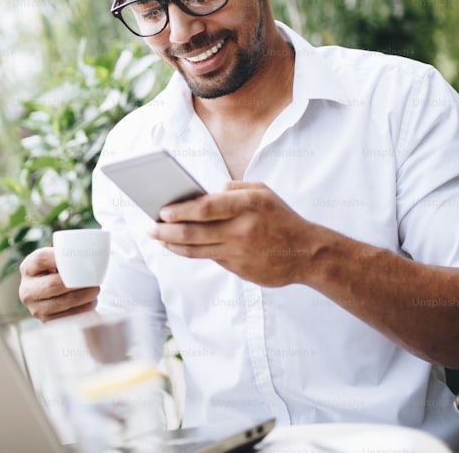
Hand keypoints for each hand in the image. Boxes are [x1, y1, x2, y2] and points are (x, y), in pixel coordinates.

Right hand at [18, 247, 99, 321]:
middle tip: (95, 281)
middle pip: (53, 284)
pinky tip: (91, 303)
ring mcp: (35, 308)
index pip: (41, 259)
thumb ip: (65, 254)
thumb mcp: (55, 260)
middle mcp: (27, 290)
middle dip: (77, 283)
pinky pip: (69, 317)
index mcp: (27, 268)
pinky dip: (84, 309)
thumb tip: (89, 252)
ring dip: (85, 297)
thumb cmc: (59, 271)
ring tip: (96, 291)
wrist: (52, 294)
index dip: (60, 257)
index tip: (79, 258)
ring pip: (64, 302)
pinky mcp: (46, 322)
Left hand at [153, 180, 325, 286]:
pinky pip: (211, 258)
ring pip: (196, 250)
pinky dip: (192, 252)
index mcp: (247, 205)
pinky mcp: (239, 270)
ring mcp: (239, 253)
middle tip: (150, 227)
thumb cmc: (282, 217)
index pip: (204, 208)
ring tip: (159, 238)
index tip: (162, 211)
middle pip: (193, 233)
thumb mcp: (264, 192)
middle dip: (166, 231)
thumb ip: (234, 188)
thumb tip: (206, 194)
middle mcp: (241, 230)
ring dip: (173, 244)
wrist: (308, 253)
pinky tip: (180, 246)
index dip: (179, 211)